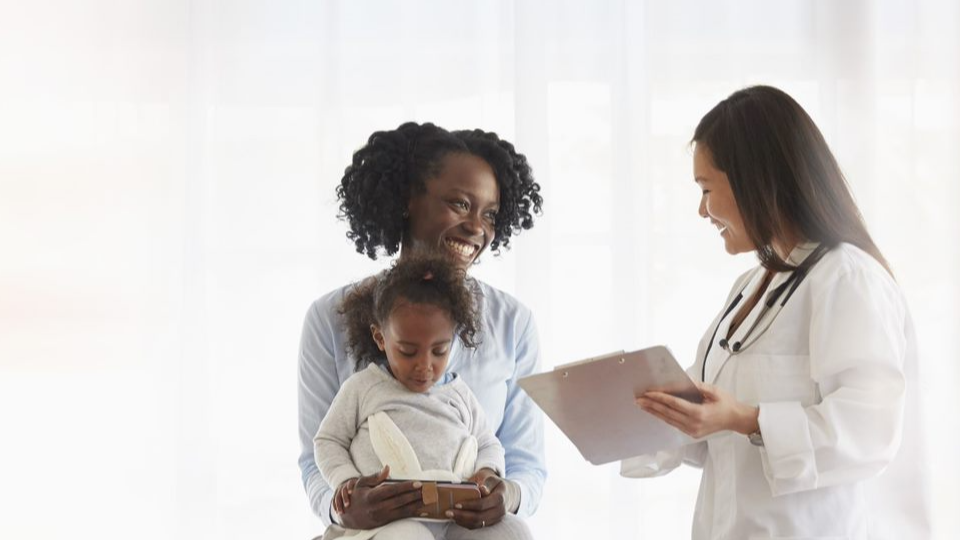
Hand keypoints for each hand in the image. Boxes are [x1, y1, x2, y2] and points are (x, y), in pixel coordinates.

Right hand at [336, 465, 424, 529]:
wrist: (348, 516)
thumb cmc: (356, 496)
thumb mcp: (361, 483)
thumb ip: (376, 476)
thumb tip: (387, 467)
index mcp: (372, 496)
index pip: (393, 490)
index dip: (407, 487)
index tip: (418, 483)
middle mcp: (377, 508)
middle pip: (401, 501)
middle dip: (416, 495)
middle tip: (428, 490)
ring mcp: (382, 517)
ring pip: (403, 511)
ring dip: (417, 505)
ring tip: (428, 499)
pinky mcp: (385, 522)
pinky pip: (401, 517)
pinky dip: (412, 513)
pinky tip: (421, 510)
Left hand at [445, 468, 505, 528]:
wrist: (505, 493)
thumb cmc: (494, 483)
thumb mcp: (491, 478)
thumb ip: (487, 483)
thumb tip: (481, 489)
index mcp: (500, 498)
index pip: (483, 504)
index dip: (469, 505)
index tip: (456, 504)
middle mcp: (499, 511)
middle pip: (479, 517)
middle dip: (462, 516)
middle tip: (448, 512)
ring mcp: (496, 519)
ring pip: (478, 524)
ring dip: (462, 521)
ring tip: (450, 516)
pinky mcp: (491, 523)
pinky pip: (478, 526)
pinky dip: (466, 523)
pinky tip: (457, 518)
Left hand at [636, 381, 758, 438]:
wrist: (736, 420)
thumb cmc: (726, 404)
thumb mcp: (714, 391)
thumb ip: (698, 386)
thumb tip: (683, 380)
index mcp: (699, 413)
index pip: (674, 404)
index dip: (660, 398)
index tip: (648, 393)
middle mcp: (694, 424)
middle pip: (668, 413)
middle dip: (652, 405)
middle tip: (639, 399)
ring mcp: (692, 431)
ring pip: (668, 420)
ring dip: (654, 412)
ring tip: (643, 405)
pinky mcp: (691, 433)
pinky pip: (674, 424)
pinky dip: (664, 417)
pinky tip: (656, 411)